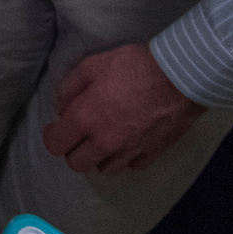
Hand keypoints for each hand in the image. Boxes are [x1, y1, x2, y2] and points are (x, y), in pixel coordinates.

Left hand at [40, 42, 204, 172]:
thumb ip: (70, 87)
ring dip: (100, 156)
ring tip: (106, 136)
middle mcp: (104, 142)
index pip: (55, 145)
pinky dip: (126, 157)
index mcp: (85, 119)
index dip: (53, 136)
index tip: (58, 126)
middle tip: (81, 133)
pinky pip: (131, 165)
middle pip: (77, 164)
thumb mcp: (92, 65)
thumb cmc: (133, 66)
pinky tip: (130, 140)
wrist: (179, 77)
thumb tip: (61, 108)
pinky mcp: (151, 155)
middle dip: (74, 150)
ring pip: (104, 168)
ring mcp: (129, 152)